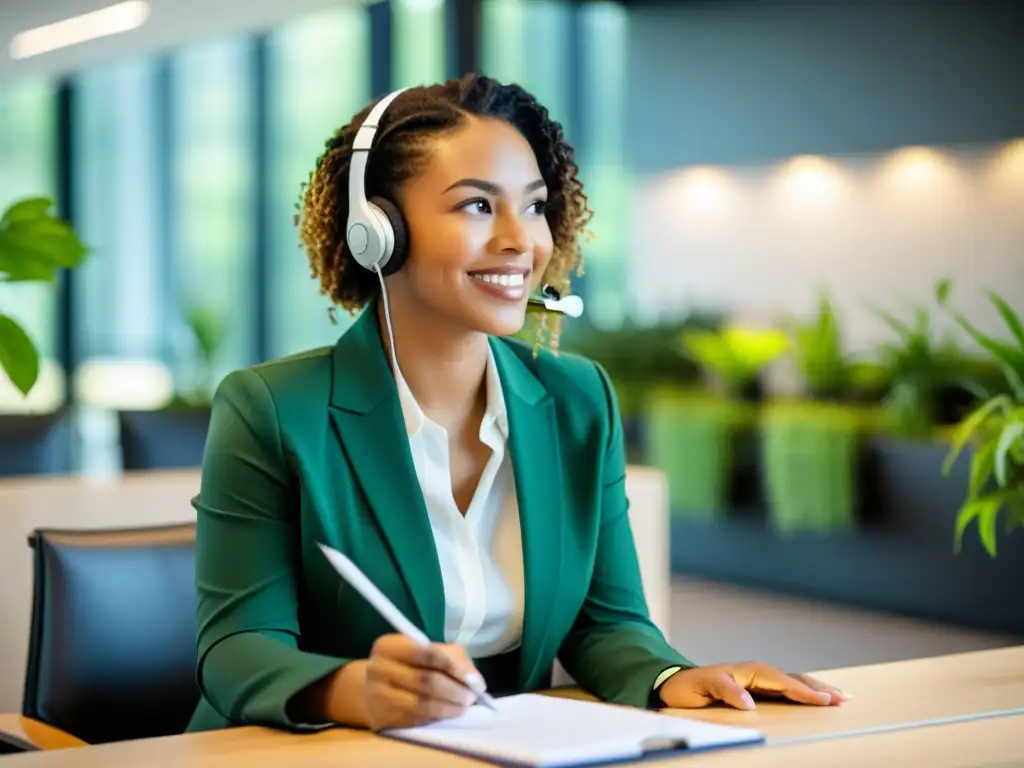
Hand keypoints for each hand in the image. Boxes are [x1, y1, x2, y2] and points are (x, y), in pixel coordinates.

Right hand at [362, 634, 484, 730]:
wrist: (372, 687)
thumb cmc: (407, 664)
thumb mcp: (425, 649)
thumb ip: (452, 657)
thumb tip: (475, 680)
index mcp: (388, 646)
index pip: (428, 654)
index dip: (455, 667)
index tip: (475, 680)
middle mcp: (378, 669)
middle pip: (427, 681)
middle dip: (456, 690)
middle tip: (473, 696)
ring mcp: (376, 696)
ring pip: (423, 704)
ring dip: (450, 707)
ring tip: (463, 706)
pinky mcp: (380, 719)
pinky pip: (417, 719)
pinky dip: (436, 717)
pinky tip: (445, 712)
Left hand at [658, 662, 847, 710]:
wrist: (674, 683)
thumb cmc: (689, 686)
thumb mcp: (704, 688)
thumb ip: (726, 693)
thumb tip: (750, 703)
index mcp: (748, 671)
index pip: (782, 682)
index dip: (803, 692)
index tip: (824, 701)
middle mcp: (756, 672)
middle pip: (795, 679)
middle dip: (820, 688)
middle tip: (844, 699)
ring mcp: (758, 679)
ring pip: (794, 682)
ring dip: (817, 689)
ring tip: (841, 696)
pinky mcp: (757, 687)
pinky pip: (786, 688)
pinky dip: (804, 691)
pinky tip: (816, 697)